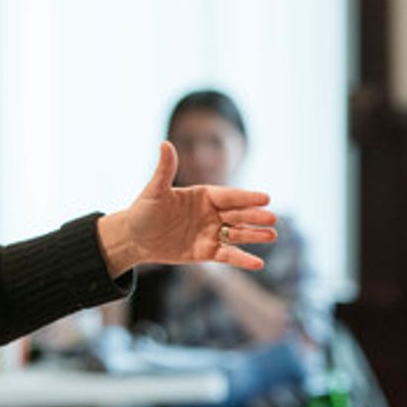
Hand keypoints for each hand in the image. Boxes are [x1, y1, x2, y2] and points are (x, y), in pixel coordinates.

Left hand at [96, 142, 275, 278]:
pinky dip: (242, 259)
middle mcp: (211, 213)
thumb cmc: (143, 211)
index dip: (246, 197)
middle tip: (272, 219)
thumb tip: (165, 143)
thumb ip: (165, 169)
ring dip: (254, 235)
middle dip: (254, 216)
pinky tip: (258, 263)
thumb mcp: (154, 191)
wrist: (134, 238)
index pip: (229, 195)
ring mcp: (210, 233)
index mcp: (203, 195)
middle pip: (237, 214)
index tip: (265, 198)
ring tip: (272, 236)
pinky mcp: (206, 252)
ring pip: (236, 234)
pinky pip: (227, 255)